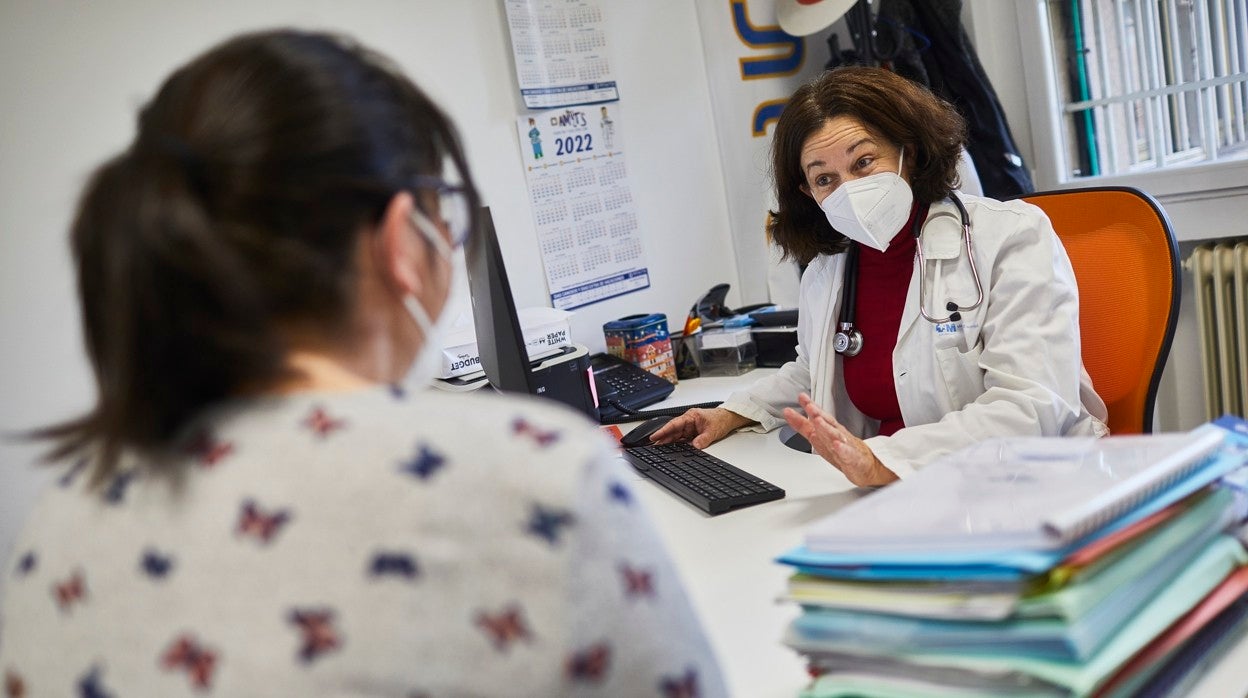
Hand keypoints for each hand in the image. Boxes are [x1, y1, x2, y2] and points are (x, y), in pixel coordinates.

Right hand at [648, 407, 753, 449]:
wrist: (729, 419)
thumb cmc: (720, 419)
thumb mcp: (713, 431)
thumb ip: (703, 439)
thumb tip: (695, 447)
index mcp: (691, 416)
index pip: (674, 424)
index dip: (663, 431)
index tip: (654, 436)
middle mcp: (688, 421)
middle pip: (673, 431)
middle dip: (663, 438)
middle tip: (654, 446)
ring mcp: (690, 427)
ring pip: (677, 435)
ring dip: (669, 442)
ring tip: (660, 449)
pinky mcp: (692, 433)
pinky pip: (683, 439)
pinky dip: (678, 444)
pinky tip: (672, 449)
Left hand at [783, 393, 897, 486]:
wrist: (866, 467)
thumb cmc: (843, 451)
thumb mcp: (820, 437)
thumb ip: (804, 426)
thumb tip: (790, 414)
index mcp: (830, 430)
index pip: (819, 416)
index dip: (810, 407)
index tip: (801, 397)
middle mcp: (838, 435)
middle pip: (827, 423)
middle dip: (817, 414)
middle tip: (809, 405)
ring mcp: (846, 446)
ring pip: (836, 436)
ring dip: (827, 428)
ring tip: (818, 421)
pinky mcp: (853, 459)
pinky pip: (848, 454)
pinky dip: (843, 449)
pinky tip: (838, 445)